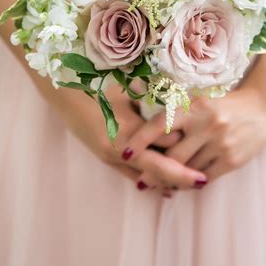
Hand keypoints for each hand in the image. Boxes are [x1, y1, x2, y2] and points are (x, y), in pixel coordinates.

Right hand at [33, 73, 202, 189]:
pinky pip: (129, 173)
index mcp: (126, 132)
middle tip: (203, 182)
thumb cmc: (94, 80)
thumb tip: (179, 112)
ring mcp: (107, 155)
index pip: (163, 152)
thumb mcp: (125, 86)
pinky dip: (147, 178)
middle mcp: (117, 149)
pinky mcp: (102, 155)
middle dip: (179, 178)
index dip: (184, 158)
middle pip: (156, 171)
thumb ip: (151, 100)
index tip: (205, 162)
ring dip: (164, 181)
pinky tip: (161, 184)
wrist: (59, 87)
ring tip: (187, 185)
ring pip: (142, 176)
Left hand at [124, 84, 265, 186]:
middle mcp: (207, 124)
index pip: (161, 124)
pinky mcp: (232, 160)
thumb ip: (179, 117)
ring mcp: (220, 143)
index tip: (124, 153)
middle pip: (172, 155)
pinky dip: (192, 182)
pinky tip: (185, 184)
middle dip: (154, 171)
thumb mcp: (201, 102)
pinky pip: (204, 178)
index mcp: (195, 107)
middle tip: (141, 181)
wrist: (263, 107)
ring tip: (160, 185)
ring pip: (187, 170)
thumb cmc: (224, 105)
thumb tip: (151, 139)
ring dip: (172, 180)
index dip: (141, 140)